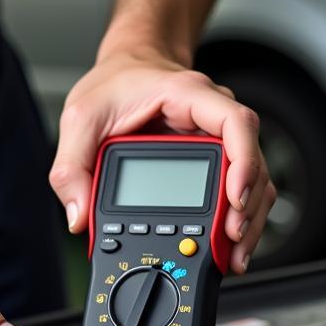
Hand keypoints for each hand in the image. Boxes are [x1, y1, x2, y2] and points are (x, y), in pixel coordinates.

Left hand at [49, 50, 275, 272]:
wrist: (124, 70)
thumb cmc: (112, 85)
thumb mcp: (80, 119)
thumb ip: (73, 168)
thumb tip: (80, 217)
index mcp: (187, 96)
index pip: (236, 123)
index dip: (243, 161)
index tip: (234, 197)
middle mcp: (211, 116)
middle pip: (252, 161)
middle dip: (247, 205)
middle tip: (231, 239)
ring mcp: (216, 139)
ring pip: (253, 179)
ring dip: (248, 217)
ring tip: (234, 254)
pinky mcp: (213, 160)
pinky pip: (238, 187)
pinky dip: (238, 216)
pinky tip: (228, 245)